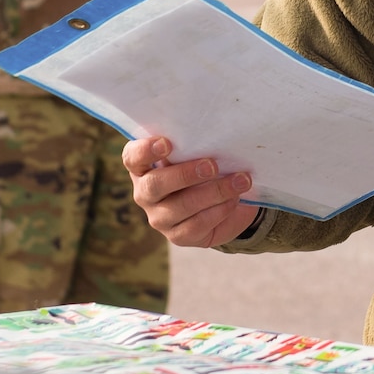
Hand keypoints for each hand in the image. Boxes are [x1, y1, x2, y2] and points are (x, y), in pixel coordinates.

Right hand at [121, 136, 260, 248]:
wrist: (226, 204)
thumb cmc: (207, 171)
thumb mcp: (199, 155)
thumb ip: (197, 147)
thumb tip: (218, 137)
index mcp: (143, 167)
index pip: (132, 157)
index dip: (145, 150)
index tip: (167, 143)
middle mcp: (145, 193)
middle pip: (155, 185)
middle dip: (185, 174)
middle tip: (212, 166)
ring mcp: (159, 217)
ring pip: (180, 206)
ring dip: (214, 192)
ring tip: (240, 181)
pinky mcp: (177, 236)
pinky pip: (197, 224)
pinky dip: (219, 210)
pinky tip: (234, 199)